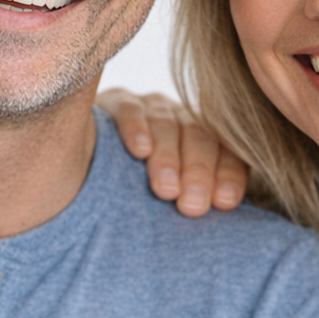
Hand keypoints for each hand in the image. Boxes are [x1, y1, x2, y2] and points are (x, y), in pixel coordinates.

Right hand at [96, 89, 245, 216]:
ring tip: (166, 190)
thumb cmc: (143, 191)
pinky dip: (136, 130)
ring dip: (168, 158)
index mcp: (207, 137)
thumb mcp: (177, 195)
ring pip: (167, 126)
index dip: (228, 173)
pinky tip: (140, 151)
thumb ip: (200, 202)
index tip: (225, 201)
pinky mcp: (117, 100)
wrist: (90, 159)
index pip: (227, 150)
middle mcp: (183, 117)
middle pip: (199, 136)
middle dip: (199, 171)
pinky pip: (130, 111)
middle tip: (193, 204)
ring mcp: (151, 106)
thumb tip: (226, 216)